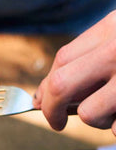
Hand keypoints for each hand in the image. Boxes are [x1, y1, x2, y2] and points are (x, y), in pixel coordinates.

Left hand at [32, 11, 115, 134]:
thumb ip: (90, 59)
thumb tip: (45, 96)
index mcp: (112, 27)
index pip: (62, 59)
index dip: (46, 85)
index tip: (42, 101)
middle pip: (61, 85)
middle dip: (51, 110)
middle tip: (56, 123)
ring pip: (87, 112)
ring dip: (97, 121)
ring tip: (115, 111)